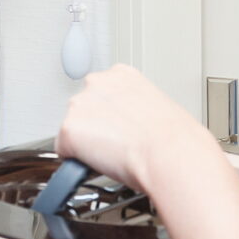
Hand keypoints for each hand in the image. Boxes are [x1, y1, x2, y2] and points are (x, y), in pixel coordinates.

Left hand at [56, 66, 216, 197]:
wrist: (169, 154)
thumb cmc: (175, 138)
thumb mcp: (160, 108)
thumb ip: (136, 109)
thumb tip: (134, 125)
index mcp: (121, 74)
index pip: (102, 93)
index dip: (109, 115)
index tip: (119, 127)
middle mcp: (97, 82)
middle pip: (83, 109)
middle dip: (95, 128)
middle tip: (117, 145)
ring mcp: (80, 105)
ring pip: (73, 130)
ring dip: (85, 144)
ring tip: (113, 155)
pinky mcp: (69, 130)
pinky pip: (63, 152)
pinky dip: (76, 162)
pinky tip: (100, 163)